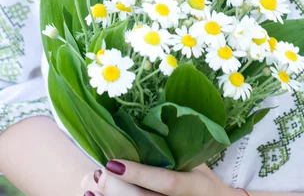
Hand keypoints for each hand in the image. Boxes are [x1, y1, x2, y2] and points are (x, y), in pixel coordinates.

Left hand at [80, 159, 234, 195]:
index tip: (113, 163)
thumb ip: (174, 151)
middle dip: (116, 188)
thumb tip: (142, 125)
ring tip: (90, 185)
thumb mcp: (196, 163)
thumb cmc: (202, 180)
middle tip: (99, 172)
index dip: (138, 173)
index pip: (164, 182)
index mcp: (193, 185)